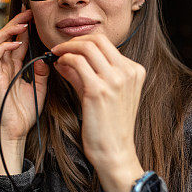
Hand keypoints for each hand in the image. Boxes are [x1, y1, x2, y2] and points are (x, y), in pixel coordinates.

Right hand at [0, 9, 49, 174]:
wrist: (17, 132)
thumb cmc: (26, 113)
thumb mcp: (40, 88)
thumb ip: (42, 72)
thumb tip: (46, 57)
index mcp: (15, 68)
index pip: (18, 42)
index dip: (25, 28)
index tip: (36, 17)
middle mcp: (5, 67)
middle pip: (6, 37)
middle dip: (16, 23)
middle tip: (29, 13)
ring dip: (8, 30)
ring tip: (22, 24)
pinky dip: (5, 46)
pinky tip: (18, 43)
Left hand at [51, 34, 144, 191]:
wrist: (115, 152)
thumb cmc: (109, 126)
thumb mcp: (103, 93)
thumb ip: (86, 74)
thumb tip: (66, 58)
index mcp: (135, 70)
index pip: (107, 44)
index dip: (84, 42)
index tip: (70, 48)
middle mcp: (128, 72)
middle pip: (98, 39)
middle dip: (75, 40)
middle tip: (60, 48)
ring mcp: (115, 80)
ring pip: (87, 47)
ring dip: (67, 48)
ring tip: (56, 55)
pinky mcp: (98, 90)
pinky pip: (77, 62)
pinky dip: (65, 60)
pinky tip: (59, 66)